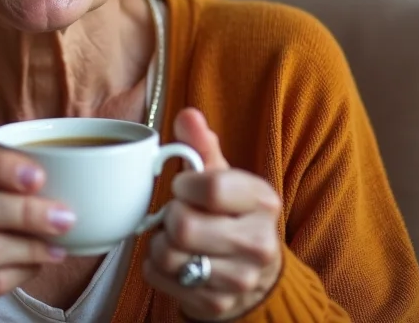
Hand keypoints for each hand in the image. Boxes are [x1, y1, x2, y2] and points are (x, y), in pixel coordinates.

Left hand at [143, 109, 282, 320]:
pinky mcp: (217, 305)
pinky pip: (162, 280)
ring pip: (169, 256)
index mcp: (262, 201)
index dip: (185, 184)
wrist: (255, 273)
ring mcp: (239, 279)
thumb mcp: (224, 176)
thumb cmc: (231, 213)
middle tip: (177, 213)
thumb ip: (202, 145)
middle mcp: (258, 243)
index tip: (184, 185)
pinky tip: (174, 259)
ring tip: (174, 236)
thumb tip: (187, 114)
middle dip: (170, 216)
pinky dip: (156, 267)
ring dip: (160, 243)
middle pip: (184, 226)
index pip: (212, 187)